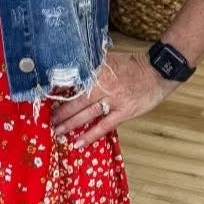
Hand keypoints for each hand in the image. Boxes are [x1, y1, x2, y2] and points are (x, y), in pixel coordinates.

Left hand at [50, 49, 174, 148]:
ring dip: (70, 124)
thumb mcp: (110, 60)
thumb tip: (73, 70)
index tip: (45, 100)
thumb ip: (92, 65)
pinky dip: (90, 135)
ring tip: (57, 132)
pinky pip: (104, 126)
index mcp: (98, 71)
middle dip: (61, 112)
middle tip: (48, 120)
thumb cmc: (134, 66)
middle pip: (77, 101)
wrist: (158, 72)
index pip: (74, 83)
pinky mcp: (124, 112)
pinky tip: (78, 143)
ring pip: (87, 114)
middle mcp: (103, 85)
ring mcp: (114, 100)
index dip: (59, 92)